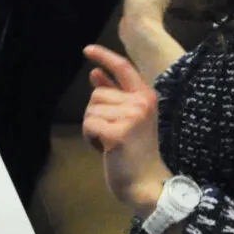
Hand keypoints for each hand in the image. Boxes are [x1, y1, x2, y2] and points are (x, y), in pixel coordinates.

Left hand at [81, 45, 169, 213]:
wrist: (146, 183)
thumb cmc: (136, 152)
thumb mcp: (128, 118)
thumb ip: (114, 94)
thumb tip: (95, 74)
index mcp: (146, 96)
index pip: (123, 67)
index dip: (104, 56)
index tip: (87, 50)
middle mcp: (142, 102)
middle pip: (98, 94)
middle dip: (96, 114)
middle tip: (112, 134)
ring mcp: (132, 117)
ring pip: (91, 110)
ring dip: (93, 127)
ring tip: (111, 142)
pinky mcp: (118, 133)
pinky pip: (88, 125)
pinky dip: (90, 138)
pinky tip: (104, 149)